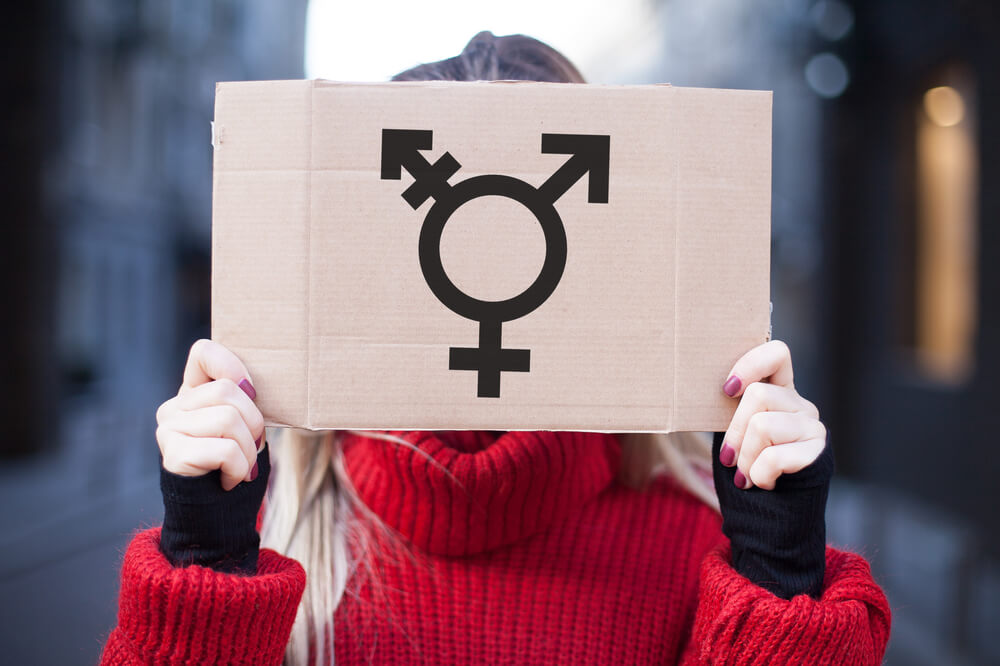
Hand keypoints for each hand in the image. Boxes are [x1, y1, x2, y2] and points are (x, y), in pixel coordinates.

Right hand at [155, 339, 264, 490]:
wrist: (216, 515)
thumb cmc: (235, 467)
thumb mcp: (244, 426)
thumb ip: (241, 401)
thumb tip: (246, 386)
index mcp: (192, 393)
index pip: (204, 352)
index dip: (233, 367)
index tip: (251, 394)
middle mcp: (174, 407)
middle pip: (228, 390)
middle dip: (254, 423)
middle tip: (250, 448)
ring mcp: (168, 429)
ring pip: (229, 419)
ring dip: (248, 450)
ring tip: (240, 467)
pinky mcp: (173, 454)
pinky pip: (225, 450)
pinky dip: (239, 468)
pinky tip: (229, 479)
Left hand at [719, 340, 826, 489]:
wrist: (773, 518)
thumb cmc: (747, 472)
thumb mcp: (736, 435)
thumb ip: (733, 411)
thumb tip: (718, 391)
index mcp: (780, 393)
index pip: (777, 353)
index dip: (750, 365)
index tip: (727, 390)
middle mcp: (801, 405)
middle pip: (759, 395)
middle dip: (735, 432)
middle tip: (731, 459)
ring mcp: (813, 427)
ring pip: (763, 426)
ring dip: (745, 458)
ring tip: (748, 475)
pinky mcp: (818, 452)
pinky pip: (774, 456)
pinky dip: (759, 475)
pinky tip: (764, 483)